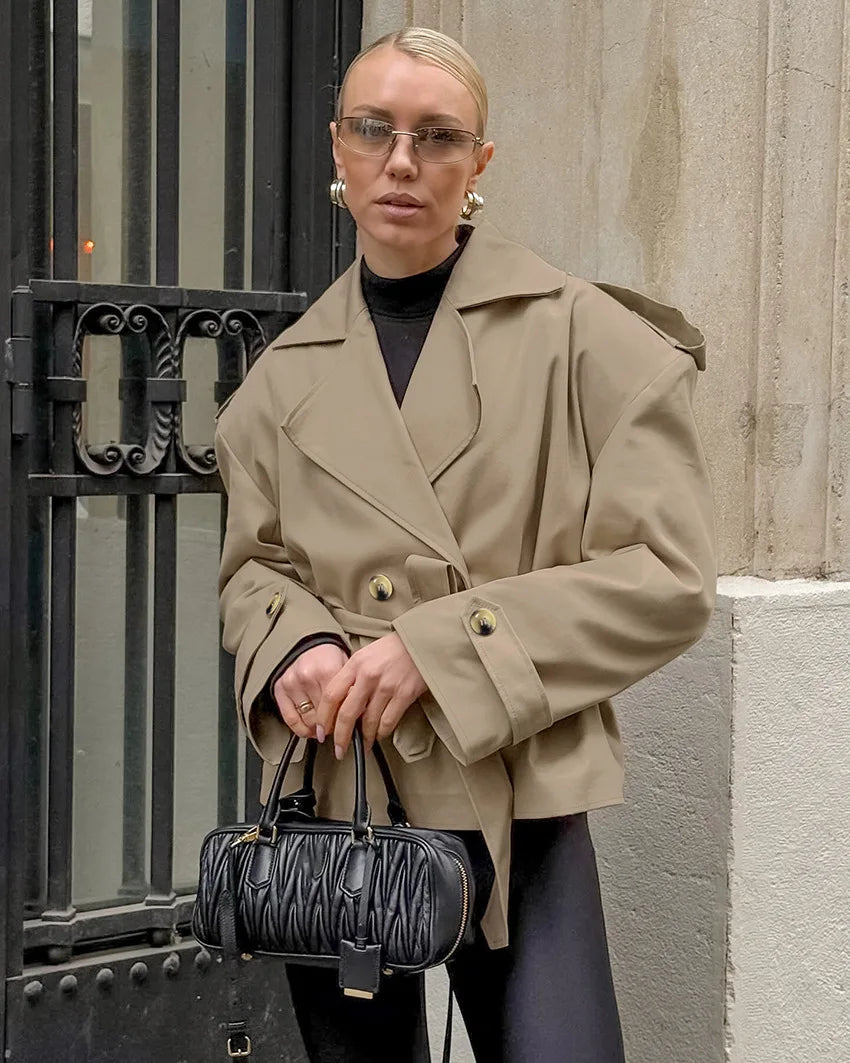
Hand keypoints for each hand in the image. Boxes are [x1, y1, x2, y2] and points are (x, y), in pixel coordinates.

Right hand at [273, 643, 349, 738]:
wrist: (308, 643)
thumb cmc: (329, 658)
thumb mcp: (346, 668)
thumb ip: (351, 689)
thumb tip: (359, 716)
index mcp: (327, 670)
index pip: (337, 707)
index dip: (344, 721)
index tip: (347, 726)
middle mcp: (308, 677)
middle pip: (323, 716)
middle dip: (332, 725)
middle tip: (336, 726)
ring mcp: (292, 684)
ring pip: (308, 720)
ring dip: (317, 728)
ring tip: (323, 728)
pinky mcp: (279, 689)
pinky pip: (290, 719)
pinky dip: (300, 729)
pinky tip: (308, 730)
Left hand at [315, 634, 427, 758]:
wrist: (420, 642)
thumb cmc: (392, 649)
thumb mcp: (365, 655)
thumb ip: (351, 676)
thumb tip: (339, 704)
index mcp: (355, 664)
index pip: (331, 695)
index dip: (323, 717)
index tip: (321, 731)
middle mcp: (368, 675)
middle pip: (347, 714)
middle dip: (340, 737)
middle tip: (338, 749)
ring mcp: (387, 686)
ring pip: (368, 722)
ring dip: (363, 738)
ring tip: (362, 744)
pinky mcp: (404, 694)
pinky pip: (387, 722)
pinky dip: (381, 732)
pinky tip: (378, 735)